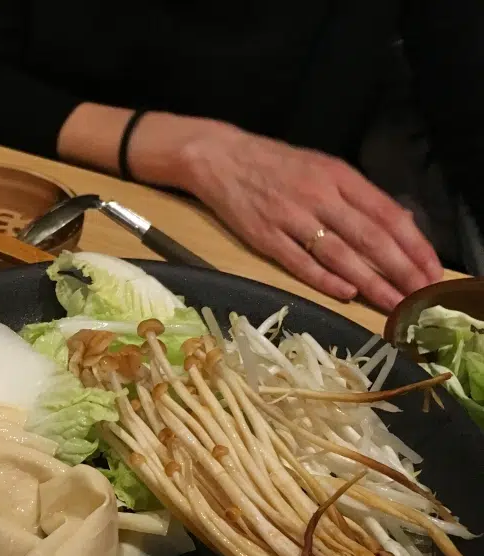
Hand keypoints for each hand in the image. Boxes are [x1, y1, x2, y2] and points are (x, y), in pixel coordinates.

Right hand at [168, 121, 443, 309]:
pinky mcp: (264, 236)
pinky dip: (325, 279)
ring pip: (339, 254)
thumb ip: (355, 194)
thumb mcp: (321, 166)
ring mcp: (290, 217)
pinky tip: (346, 293)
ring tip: (391, 303)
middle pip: (369, 237)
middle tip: (419, 296)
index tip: (430, 270)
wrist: (220, 158)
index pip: (387, 213)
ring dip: (369, 281)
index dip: (413, 244)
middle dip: (399, 269)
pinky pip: (300, 262)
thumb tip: (396, 224)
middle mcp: (318, 195)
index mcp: (338, 175)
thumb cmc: (275, 164)